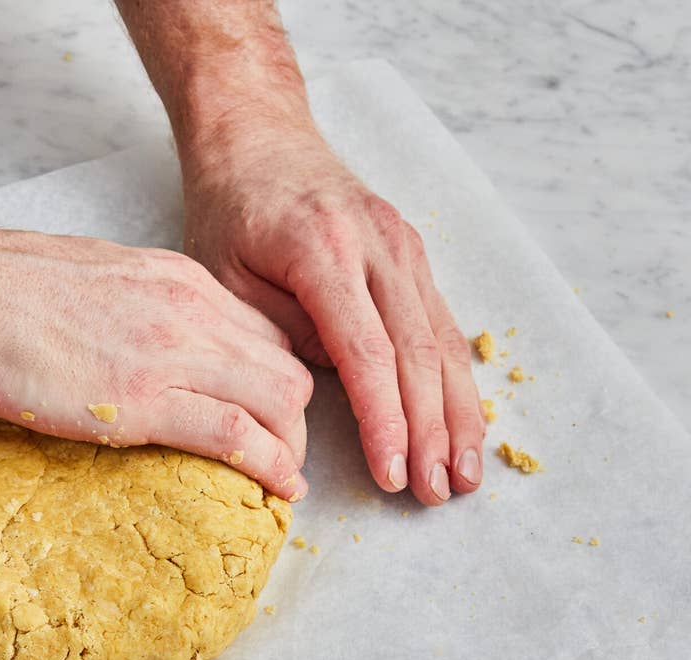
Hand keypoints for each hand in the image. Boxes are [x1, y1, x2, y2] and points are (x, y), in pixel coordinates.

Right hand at [0, 224, 312, 500]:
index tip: (275, 415)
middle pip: (288, 366)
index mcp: (180, 281)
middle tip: (285, 455)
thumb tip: (142, 346)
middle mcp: (192, 310)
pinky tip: (280, 490)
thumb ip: (139, 309)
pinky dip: (272, 466)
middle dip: (298, 419)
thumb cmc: (7, 289)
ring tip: (283, 480)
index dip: (279, 380)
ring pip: (280, 399)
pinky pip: (237, 434)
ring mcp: (172, 353)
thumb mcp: (98, 281)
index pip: (265, 331)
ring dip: (293, 447)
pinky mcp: (144, 400)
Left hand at [180, 125, 484, 505]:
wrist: (258, 138)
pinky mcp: (413, 256)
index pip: (369, 353)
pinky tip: (465, 424)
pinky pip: (442, 326)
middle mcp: (379, 247)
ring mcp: (404, 248)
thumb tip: (335, 384)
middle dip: (432, 431)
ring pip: (443, 342)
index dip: (385, 420)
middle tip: (439, 492)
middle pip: (418, 353)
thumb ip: (277, 332)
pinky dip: (456, 380)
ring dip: (458, 414)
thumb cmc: (230, 209)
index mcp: (326, 250)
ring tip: (466, 474)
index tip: (393, 473)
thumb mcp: (224, 274)